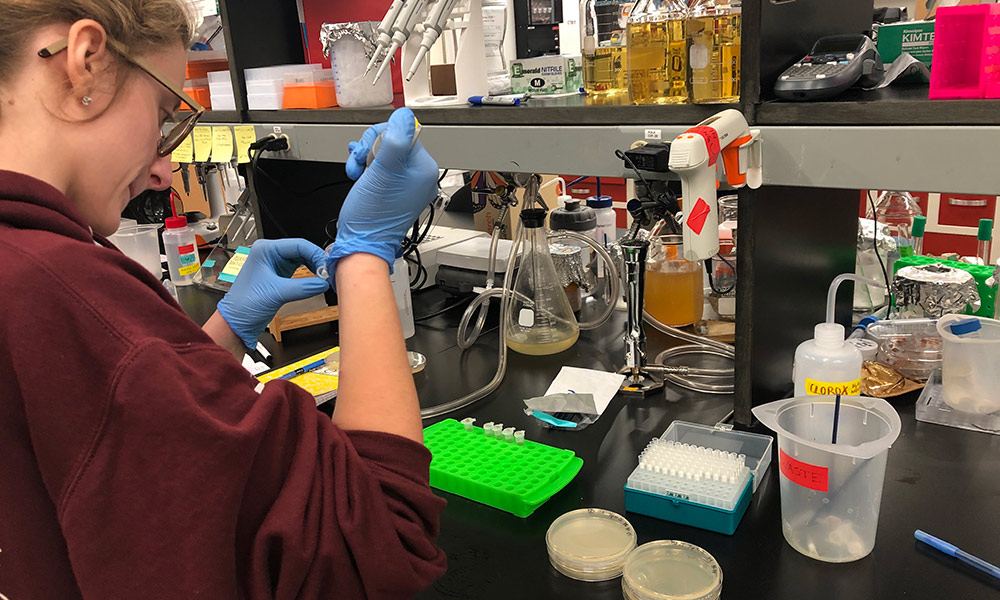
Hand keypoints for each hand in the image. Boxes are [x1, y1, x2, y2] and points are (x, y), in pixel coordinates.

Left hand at [217, 238, 329, 347]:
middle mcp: (270, 254)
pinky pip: (300, 270)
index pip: (298, 244)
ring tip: (325, 277)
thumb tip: (323, 283)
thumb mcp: (276, 293)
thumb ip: (303, 287)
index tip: (327, 266)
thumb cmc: (244, 305)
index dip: (315, 254)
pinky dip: (310, 275)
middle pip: (302, 250)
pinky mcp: (279, 276)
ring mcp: (275, 264)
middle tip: (329, 272)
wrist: (237, 323)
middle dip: (317, 261)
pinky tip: (317, 281)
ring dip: (315, 267)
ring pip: (303, 260)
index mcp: (265, 250)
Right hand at [327, 107, 438, 273]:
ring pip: (383, 153)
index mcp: (424, 169)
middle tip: (360, 165)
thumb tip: (404, 116)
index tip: (369, 155)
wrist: (361, 243)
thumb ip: (396, 139)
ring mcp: (406, 185)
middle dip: (369, 150)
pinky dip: (366, 167)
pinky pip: (380, 167)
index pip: (403, 132)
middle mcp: (419, 176)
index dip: (379, 139)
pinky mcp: (393, 190)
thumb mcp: (383, 169)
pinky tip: (359, 174)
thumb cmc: (372, 215)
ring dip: (364, 159)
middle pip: (392, 142)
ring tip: (357, 173)